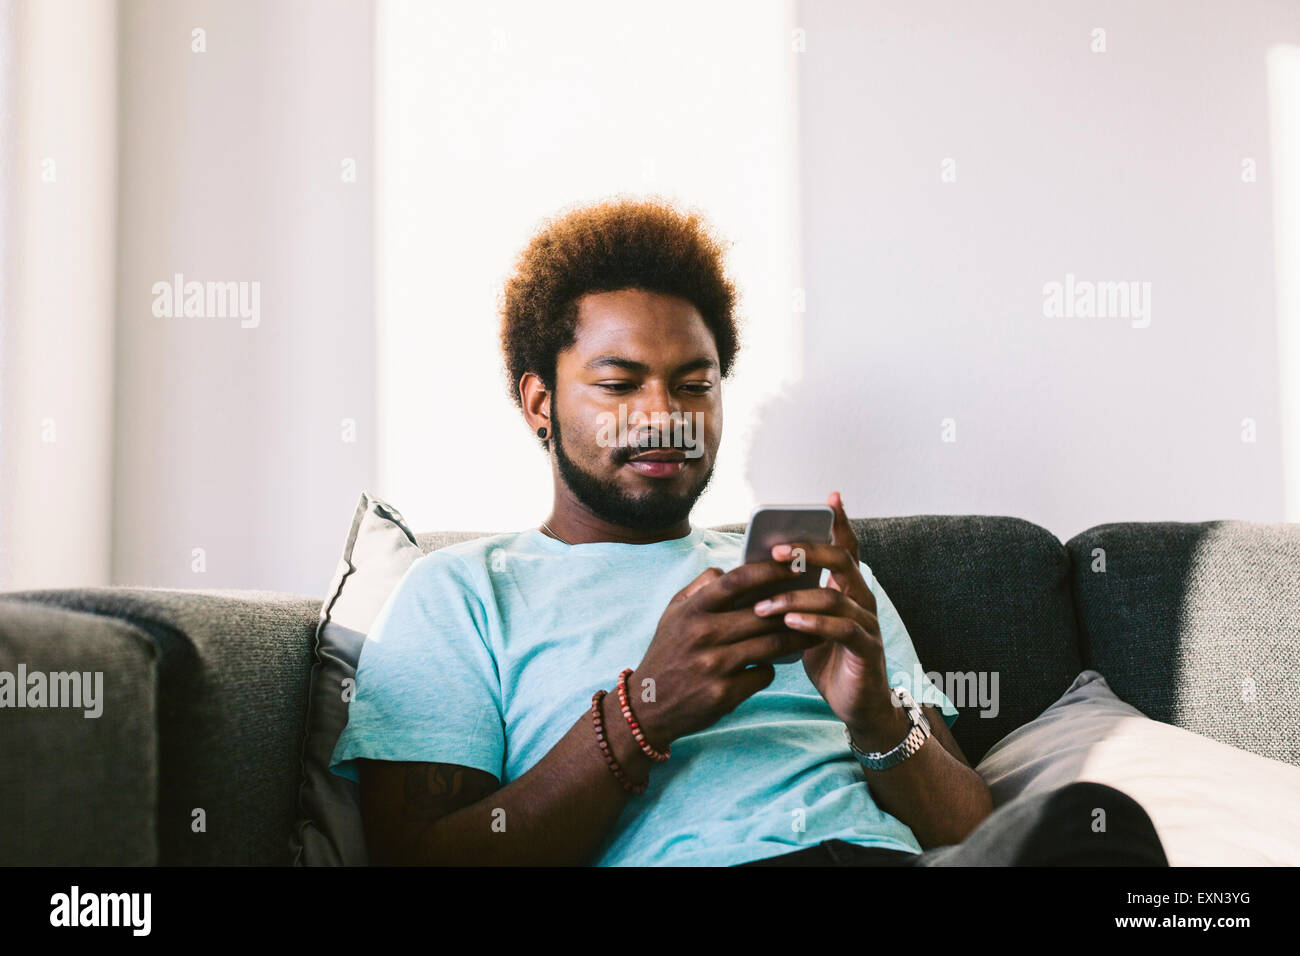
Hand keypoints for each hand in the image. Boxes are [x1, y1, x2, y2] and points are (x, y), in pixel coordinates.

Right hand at [628, 559, 826, 748]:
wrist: (647, 706)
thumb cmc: (667, 653)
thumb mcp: (673, 614)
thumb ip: (699, 588)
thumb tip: (727, 568)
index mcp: (692, 610)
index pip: (736, 581)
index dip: (769, 571)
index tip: (794, 566)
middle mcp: (703, 635)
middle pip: (763, 614)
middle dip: (795, 606)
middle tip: (819, 600)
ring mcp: (714, 666)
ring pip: (771, 645)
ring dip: (796, 638)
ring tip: (816, 632)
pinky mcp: (724, 694)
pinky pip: (763, 674)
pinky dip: (772, 667)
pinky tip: (773, 664)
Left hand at [752, 492, 902, 746]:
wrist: (856, 706)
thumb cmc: (828, 661)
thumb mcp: (806, 624)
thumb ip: (794, 599)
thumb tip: (757, 575)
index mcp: (848, 589)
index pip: (847, 549)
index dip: (841, 523)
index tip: (831, 498)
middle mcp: (862, 600)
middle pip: (843, 562)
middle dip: (810, 552)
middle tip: (777, 551)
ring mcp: (868, 623)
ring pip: (836, 596)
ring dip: (796, 597)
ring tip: (766, 605)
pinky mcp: (867, 649)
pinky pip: (843, 629)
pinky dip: (814, 623)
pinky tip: (790, 623)